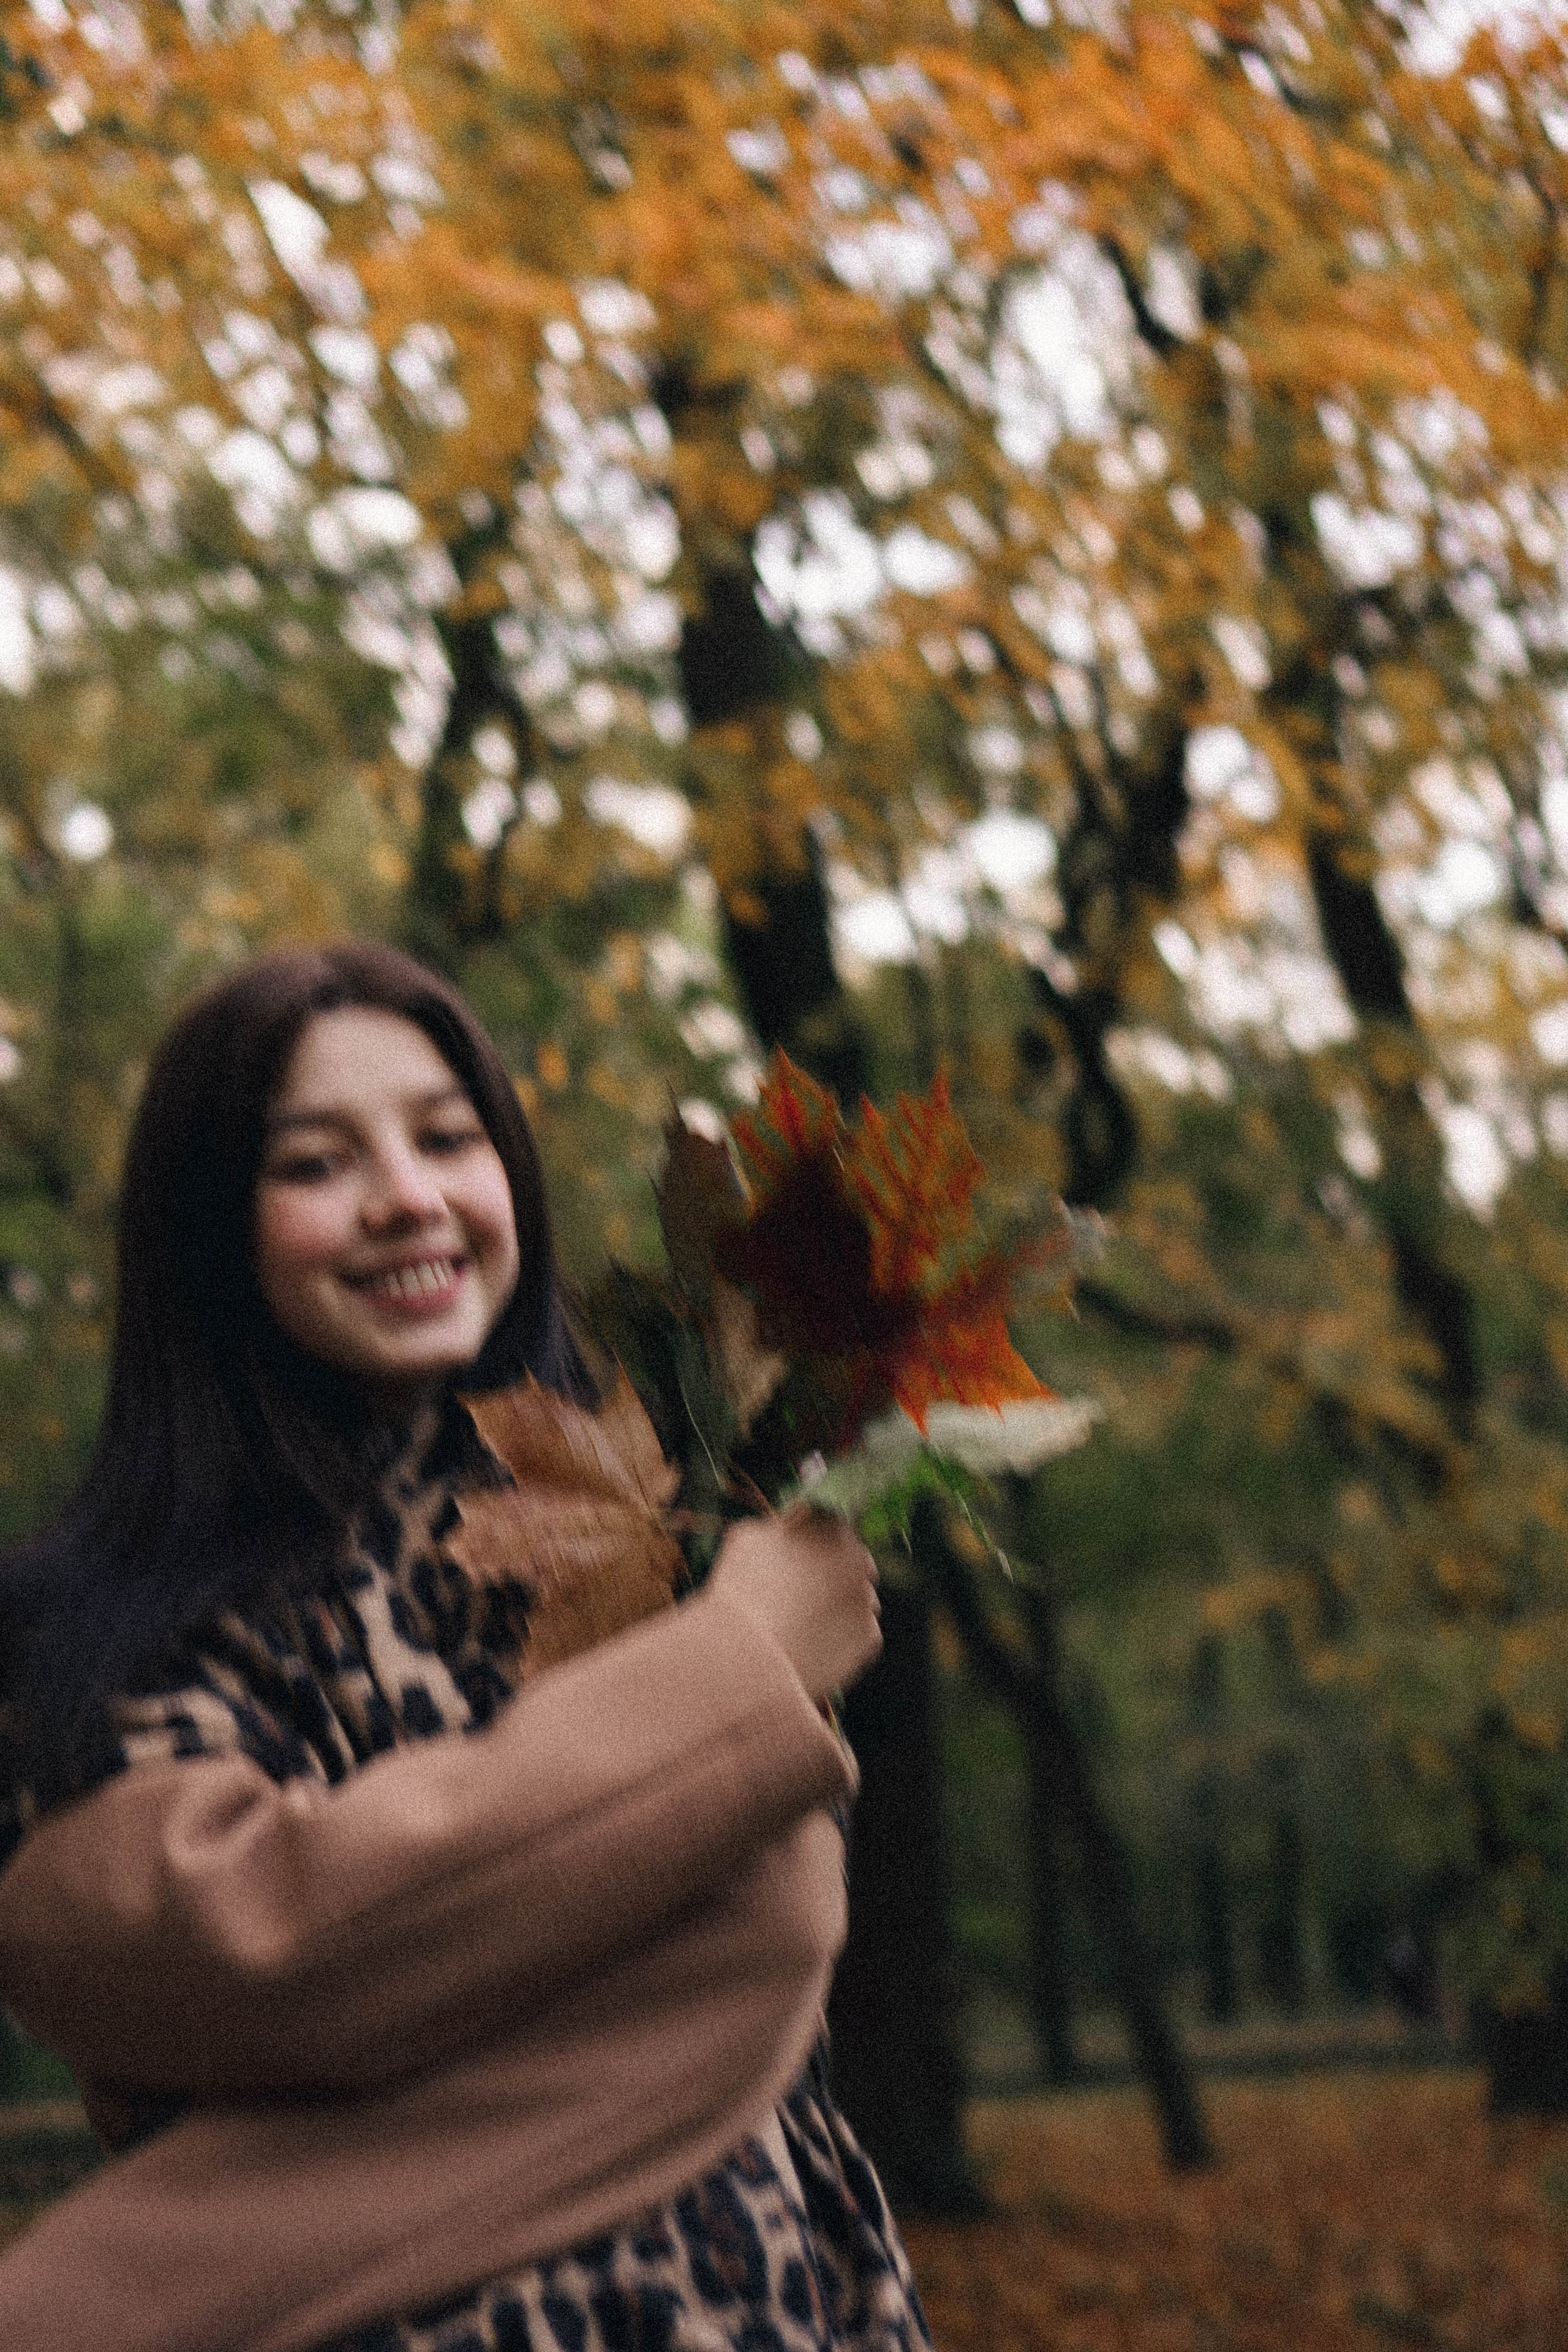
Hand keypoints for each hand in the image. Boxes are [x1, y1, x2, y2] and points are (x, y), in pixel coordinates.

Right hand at [707, 1506, 881, 1702]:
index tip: (796, 1561)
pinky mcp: (869, 1637)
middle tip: (801, 1595)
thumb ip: (776, 1525)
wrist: (749, 1654)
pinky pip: (859, 1633)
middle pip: (852, 1564)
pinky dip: (842, 1638)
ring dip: (838, 1606)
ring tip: (802, 1624)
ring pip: (857, 1599)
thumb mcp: (747, 1537)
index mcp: (829, 1528)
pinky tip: (813, 1645)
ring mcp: (867, 1599)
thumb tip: (787, 1525)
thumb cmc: (741, 1591)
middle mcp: (858, 1559)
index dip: (812, 1545)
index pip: (831, 1528)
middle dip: (832, 1575)